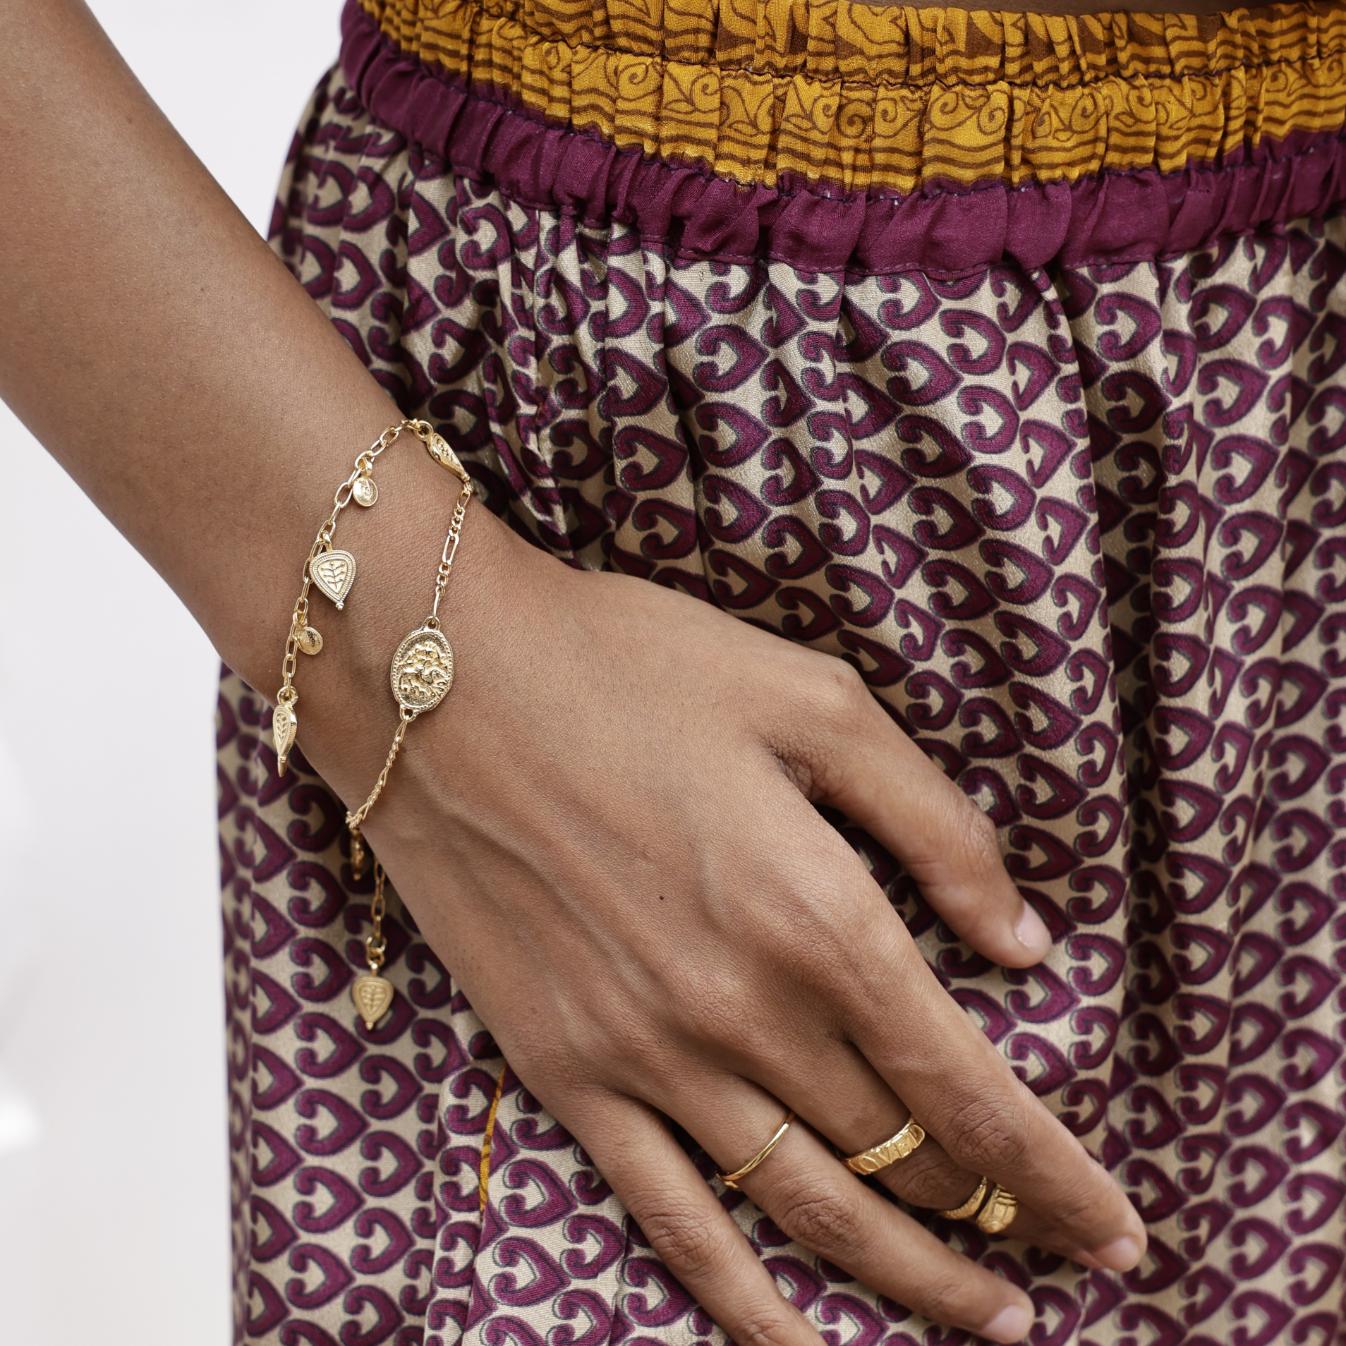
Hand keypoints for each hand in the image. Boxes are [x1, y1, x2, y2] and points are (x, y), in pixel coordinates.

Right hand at [302, 481, 1146, 1345]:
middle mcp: (743, 1009)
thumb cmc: (631, 665)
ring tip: (986, 1318)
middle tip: (1063, 1255)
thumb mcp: (811, 700)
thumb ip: (934, 823)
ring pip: (807, 1210)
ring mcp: (647, 1054)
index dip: (1053, 1173)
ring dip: (909, 1278)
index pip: (969, 1089)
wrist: (439, 680)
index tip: (1115, 1226)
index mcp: (817, 912)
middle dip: (999, 1218)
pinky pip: (669, 1216)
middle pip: (899, 1157)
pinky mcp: (565, 1070)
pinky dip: (742, 1301)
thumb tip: (1021, 941)